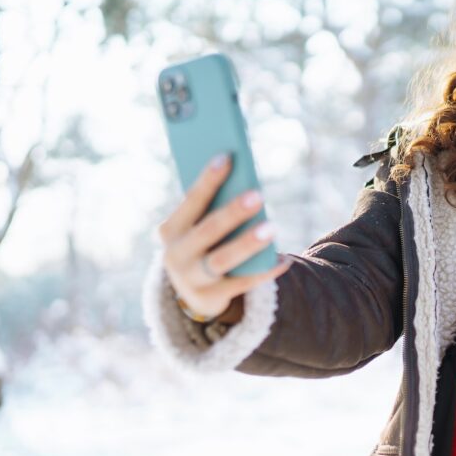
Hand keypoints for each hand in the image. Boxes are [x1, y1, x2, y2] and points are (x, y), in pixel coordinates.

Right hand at [157, 153, 293, 319]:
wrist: (192, 292)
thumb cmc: (203, 244)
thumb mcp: (198, 227)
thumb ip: (214, 209)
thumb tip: (247, 183)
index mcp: (171, 229)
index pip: (191, 201)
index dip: (208, 179)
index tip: (227, 157)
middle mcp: (175, 254)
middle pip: (208, 230)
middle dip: (233, 212)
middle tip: (257, 195)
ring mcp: (191, 278)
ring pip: (223, 259)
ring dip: (248, 243)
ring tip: (272, 228)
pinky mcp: (209, 298)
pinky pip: (241, 284)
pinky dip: (264, 272)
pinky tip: (284, 260)